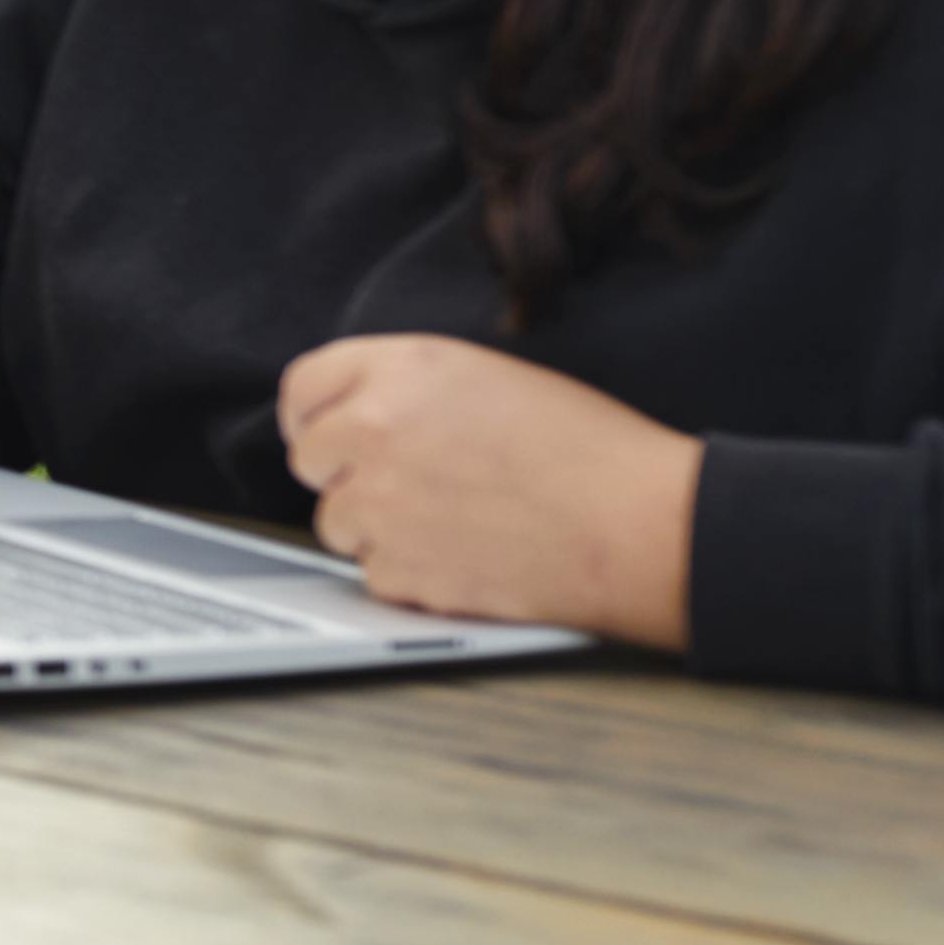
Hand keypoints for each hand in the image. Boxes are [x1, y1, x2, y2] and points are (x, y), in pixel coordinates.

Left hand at [277, 336, 698, 646]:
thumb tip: (355, 410)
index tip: (329, 430)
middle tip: (411, 482)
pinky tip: (469, 556)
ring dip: (379, 526)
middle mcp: (374, 431)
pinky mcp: (397, 571)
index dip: (316, 413)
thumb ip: (407, 388)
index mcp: (402, 371)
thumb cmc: (590, 452)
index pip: (304, 387)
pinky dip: (412, 573)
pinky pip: (374, 573)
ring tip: (458, 520)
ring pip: (336, 522)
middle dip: (347, 472)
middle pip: (310, 458)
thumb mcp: (492, 379)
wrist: (639, 527)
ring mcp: (379, 504)